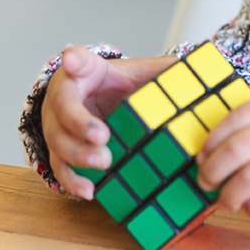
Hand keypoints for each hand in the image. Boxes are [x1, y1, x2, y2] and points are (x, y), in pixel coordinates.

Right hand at [42, 47, 175, 198]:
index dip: (74, 60)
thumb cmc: (117, 87)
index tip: (72, 59)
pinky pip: (60, 168)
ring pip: (58, 142)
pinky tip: (89, 191)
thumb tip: (192, 71)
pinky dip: (72, 181)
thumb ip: (160, 72)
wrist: (99, 104)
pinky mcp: (59, 152)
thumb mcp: (138, 73)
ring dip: (78, 155)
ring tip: (103, 164)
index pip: (78, 60)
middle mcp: (63, 97)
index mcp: (85, 71)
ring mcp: (56, 126)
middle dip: (80, 124)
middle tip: (102, 138)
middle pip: (63, 108)